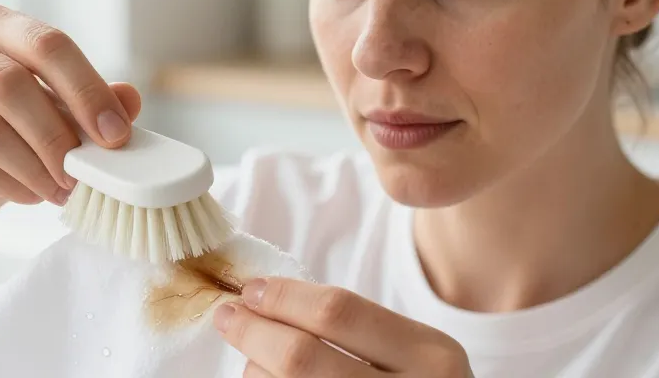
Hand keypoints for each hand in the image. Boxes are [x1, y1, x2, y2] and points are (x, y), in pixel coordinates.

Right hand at [0, 3, 141, 239]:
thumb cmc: (11, 139)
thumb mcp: (58, 117)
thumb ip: (91, 104)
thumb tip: (130, 98)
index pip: (46, 44)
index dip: (86, 90)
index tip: (116, 134)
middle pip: (10, 84)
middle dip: (57, 135)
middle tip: (86, 173)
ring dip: (34, 166)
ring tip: (62, 190)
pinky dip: (7, 184)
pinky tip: (30, 195)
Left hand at [214, 277, 473, 376]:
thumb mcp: (412, 353)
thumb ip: (354, 327)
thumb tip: (260, 297)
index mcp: (431, 356)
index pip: (338, 312)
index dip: (283, 297)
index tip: (252, 290)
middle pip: (301, 357)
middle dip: (253, 331)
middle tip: (228, 316)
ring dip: (255, 370)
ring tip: (254, 361)